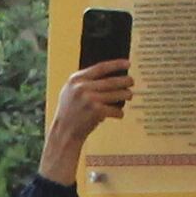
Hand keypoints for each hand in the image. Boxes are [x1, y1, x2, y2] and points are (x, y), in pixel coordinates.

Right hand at [39, 61, 134, 180]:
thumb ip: (84, 82)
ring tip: (129, 95)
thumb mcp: (70, 91)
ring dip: (126, 95)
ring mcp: (90, 99)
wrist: (64, 132)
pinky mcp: (96, 112)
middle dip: (125, 81)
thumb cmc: (69, 112)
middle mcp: (82, 87)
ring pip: (116, 94)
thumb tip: (108, 73)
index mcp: (76, 79)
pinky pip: (115, 110)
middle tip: (131, 81)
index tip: (127, 64)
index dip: (116, 65)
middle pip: (111, 81)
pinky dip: (119, 112)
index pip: (100, 67)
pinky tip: (119, 114)